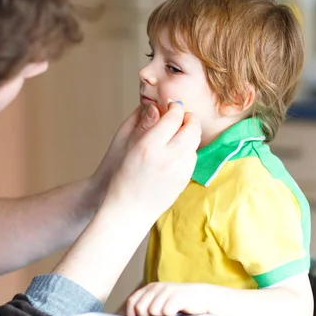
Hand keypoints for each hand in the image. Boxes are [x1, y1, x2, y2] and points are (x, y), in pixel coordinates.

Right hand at [105, 103, 200, 221]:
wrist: (127, 210)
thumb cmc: (121, 176)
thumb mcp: (124, 145)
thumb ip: (143, 122)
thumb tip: (157, 106)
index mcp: (149, 146)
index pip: (174, 116)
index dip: (176, 107)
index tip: (172, 105)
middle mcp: (168, 157)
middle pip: (192, 127)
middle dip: (189, 118)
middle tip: (180, 116)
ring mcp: (179, 170)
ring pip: (195, 142)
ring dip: (189, 133)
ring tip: (177, 133)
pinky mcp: (184, 180)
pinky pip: (193, 157)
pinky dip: (188, 150)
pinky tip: (176, 152)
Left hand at [126, 282, 211, 315]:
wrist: (204, 297)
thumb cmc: (181, 303)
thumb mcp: (161, 301)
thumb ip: (148, 305)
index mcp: (150, 288)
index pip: (132, 301)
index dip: (132, 314)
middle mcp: (156, 287)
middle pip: (140, 308)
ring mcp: (167, 290)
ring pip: (153, 311)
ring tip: (170, 314)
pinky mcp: (178, 296)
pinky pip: (166, 312)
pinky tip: (177, 313)